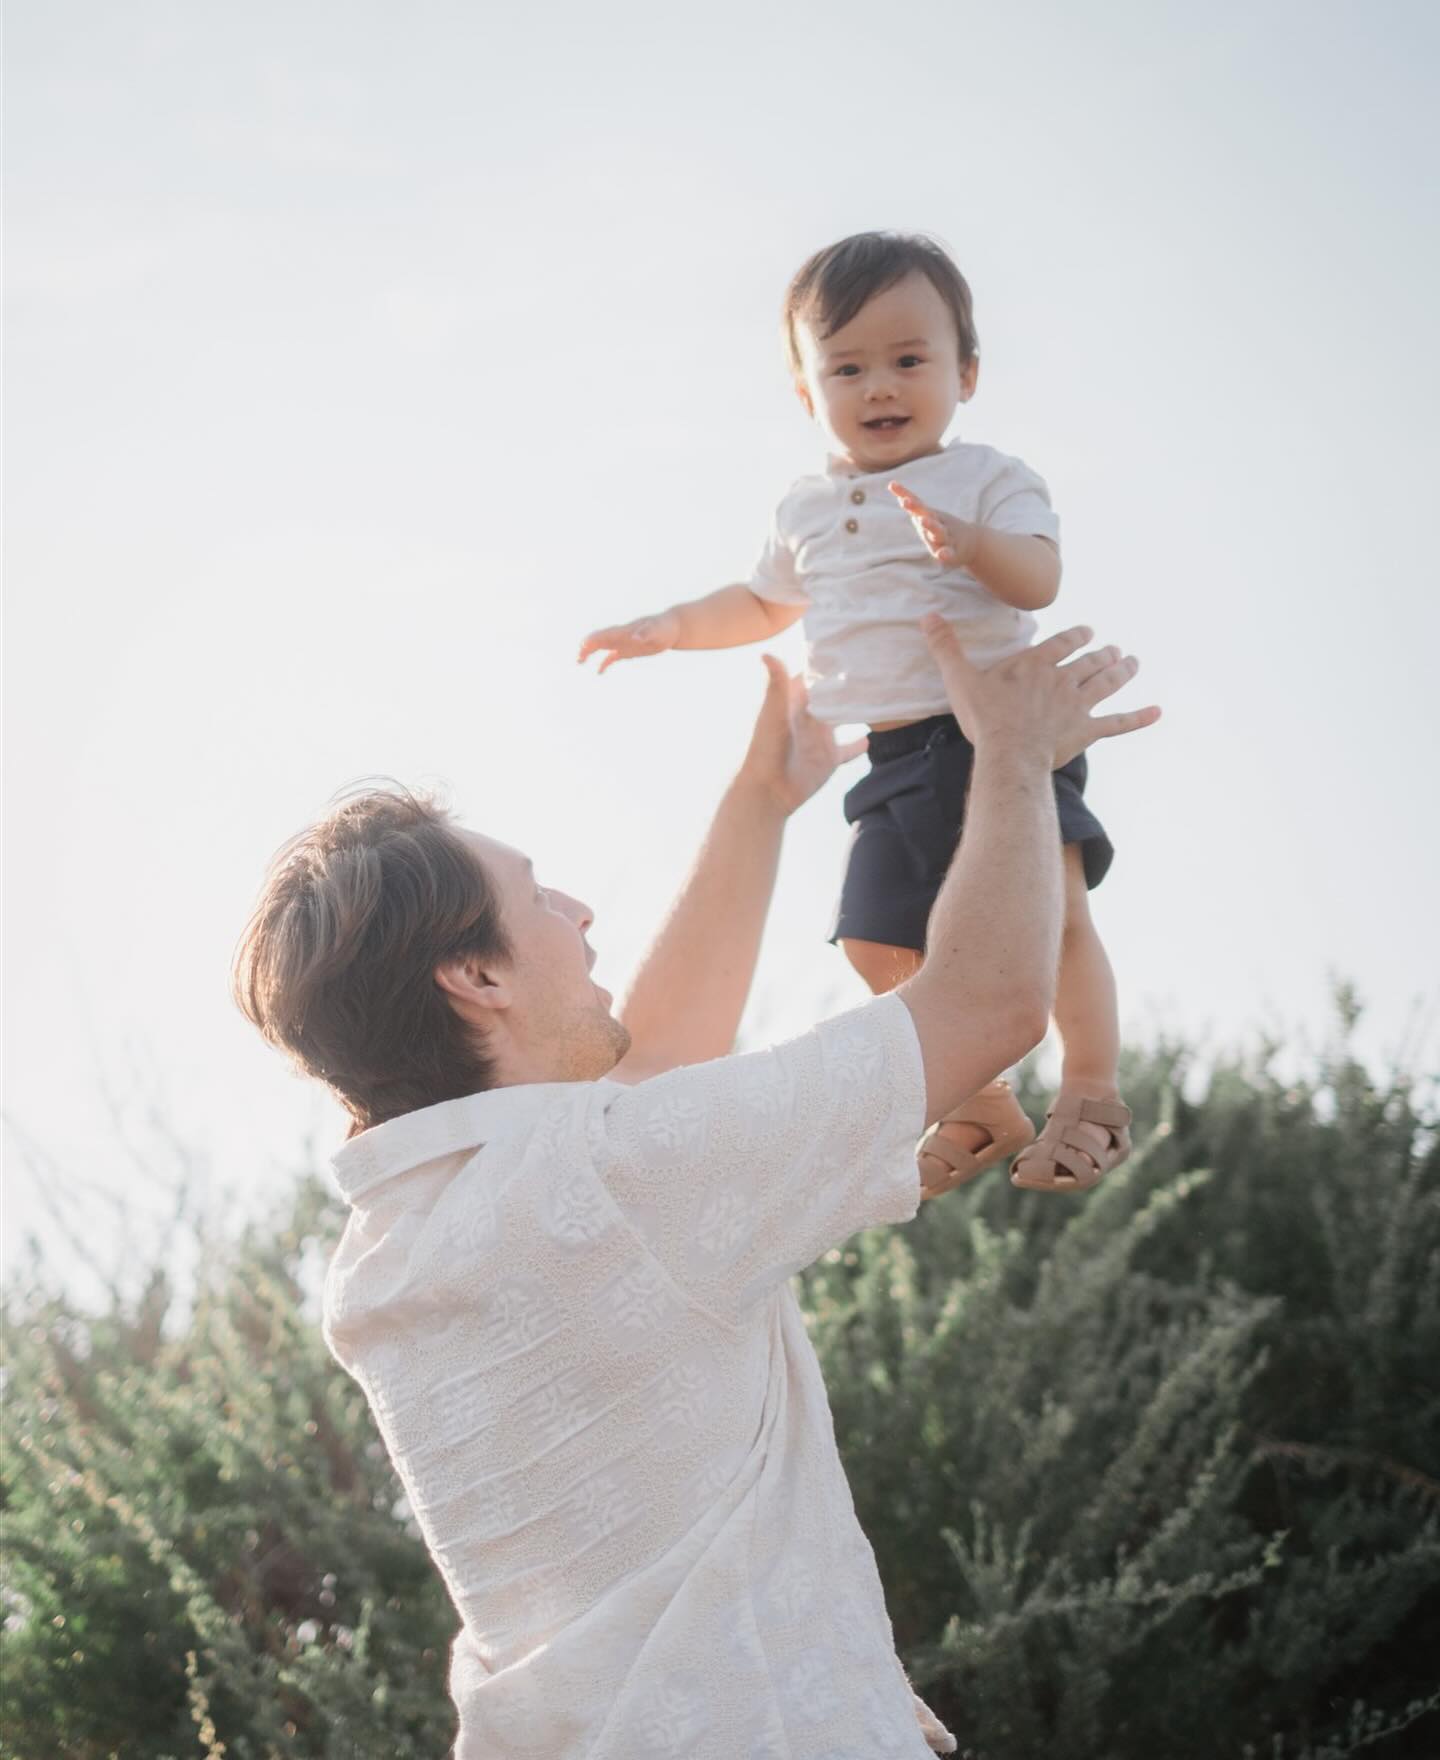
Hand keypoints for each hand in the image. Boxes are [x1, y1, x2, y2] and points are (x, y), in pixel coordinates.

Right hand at [578, 609, 681, 672]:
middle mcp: (621, 636)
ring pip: (603, 647)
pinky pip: (613, 657)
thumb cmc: (664, 627)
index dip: (594, 639)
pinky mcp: (628, 650)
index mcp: (625, 630)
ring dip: (591, 653)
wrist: (673, 628)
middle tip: (578, 658)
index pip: (606, 634)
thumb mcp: (657, 630)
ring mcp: (623, 643)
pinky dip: (605, 663)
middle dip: (587, 647)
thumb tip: (635, 638)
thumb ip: (645, 633)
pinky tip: (599, 672)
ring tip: (580, 661)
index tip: (583, 645)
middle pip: (599, 640)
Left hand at [739, 655, 867, 815]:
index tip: (843, 643)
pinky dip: (858, 745)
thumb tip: (766, 653)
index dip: (824, 661)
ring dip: (855, 709)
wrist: (768, 790)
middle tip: (870, 664)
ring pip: (842, 718)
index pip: (811, 675)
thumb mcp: (773, 714)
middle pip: (830, 694)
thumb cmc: (766, 749)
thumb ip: (776, 685)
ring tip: (877, 694)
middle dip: (845, 682)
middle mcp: (809, 717)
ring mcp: (820, 738)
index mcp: (795, 703)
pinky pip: (847, 750)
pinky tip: (871, 739)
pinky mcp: (828, 759)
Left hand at [889, 481, 978, 567]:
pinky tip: (941, 555)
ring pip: (938, 531)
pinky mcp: (954, 553)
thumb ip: (913, 507)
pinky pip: (949, 553)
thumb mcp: (928, 517)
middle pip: (925, 514)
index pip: (916, 503)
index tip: (891, 485)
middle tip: (905, 501)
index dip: (904, 494)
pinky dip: (945, 554)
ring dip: (930, 525)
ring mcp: (946, 538)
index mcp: (929, 516)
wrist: (973, 542)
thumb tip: (895, 490)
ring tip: (922, 520)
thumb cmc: (942, 529)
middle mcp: (937, 525)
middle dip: (915, 507)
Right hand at [922, 615, 1160, 769]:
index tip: (1088, 631)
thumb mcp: (959, 679)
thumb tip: (927, 616)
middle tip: (1115, 648)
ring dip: (1122, 671)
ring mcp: (1077, 705)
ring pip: (1107, 683)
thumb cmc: (984, 718)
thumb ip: (946, 647)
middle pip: (1089, 661)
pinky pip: (1119, 723)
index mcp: (1034, 665)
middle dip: (1104, 653)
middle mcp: (1061, 680)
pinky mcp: (1087, 731)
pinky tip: (1158, 711)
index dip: (1076, 636)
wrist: (1008, 753)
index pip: (1061, 643)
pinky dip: (1140, 718)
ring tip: (1132, 662)